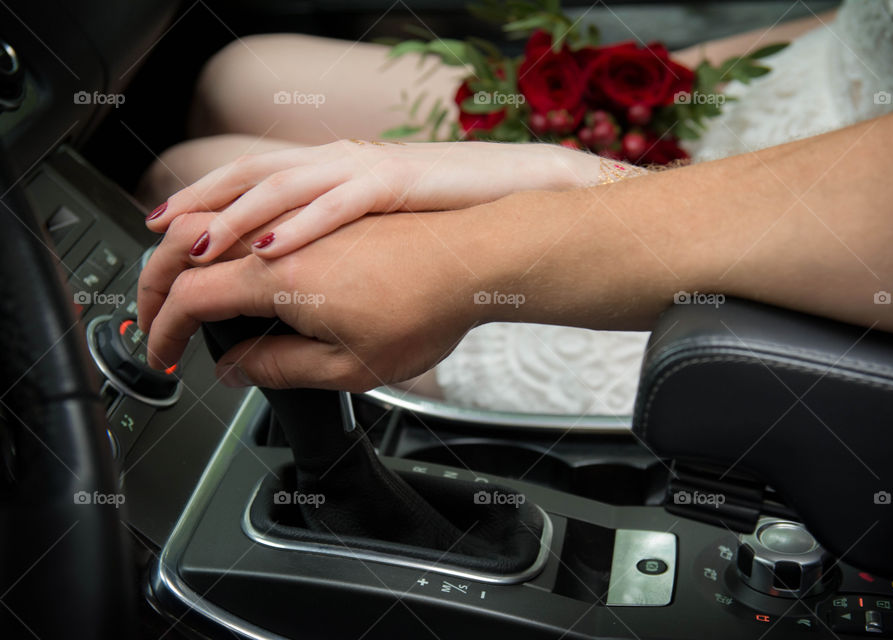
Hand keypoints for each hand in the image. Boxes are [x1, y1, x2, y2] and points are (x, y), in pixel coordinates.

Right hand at [143, 205, 507, 390]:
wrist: (474, 260)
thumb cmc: (426, 311)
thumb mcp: (350, 368)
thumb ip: (279, 369)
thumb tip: (233, 369)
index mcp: (279, 280)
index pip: (189, 298)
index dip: (162, 330)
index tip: (163, 355)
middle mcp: (281, 238)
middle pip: (187, 247)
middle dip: (153, 285)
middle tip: (151, 320)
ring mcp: (301, 216)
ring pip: (216, 217)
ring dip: (179, 246)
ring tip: (167, 276)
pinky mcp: (321, 210)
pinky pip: (251, 208)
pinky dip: (221, 226)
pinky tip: (226, 244)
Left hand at [145, 140, 601, 260]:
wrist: (503, 205)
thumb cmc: (439, 227)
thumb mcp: (367, 240)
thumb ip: (320, 255)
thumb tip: (269, 294)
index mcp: (325, 178)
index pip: (247, 183)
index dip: (199, 203)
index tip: (161, 232)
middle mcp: (335, 166)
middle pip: (249, 176)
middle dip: (198, 205)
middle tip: (158, 235)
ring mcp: (363, 170)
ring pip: (285, 183)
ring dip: (236, 215)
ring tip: (199, 245)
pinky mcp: (396, 182)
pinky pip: (341, 201)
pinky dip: (303, 225)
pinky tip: (274, 247)